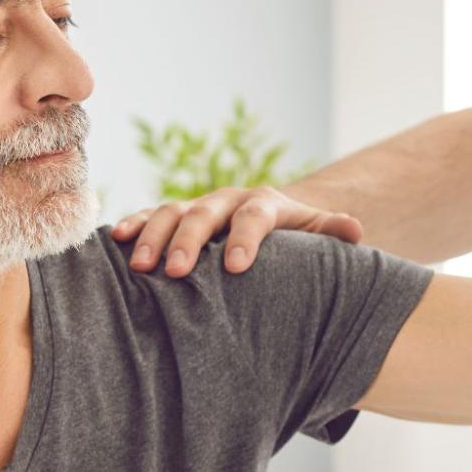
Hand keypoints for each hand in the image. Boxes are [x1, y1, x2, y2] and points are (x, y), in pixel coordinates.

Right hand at [111, 187, 362, 276]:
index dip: (244, 238)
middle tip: (176, 271)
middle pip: (205, 214)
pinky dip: (133, 226)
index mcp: (264, 204)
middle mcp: (226, 200)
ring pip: (171, 213)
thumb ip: (332, 232)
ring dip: (154, 236)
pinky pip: (149, 217)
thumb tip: (354, 229)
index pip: (254, 217)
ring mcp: (197, 207)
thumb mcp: (314, 234)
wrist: (267, 222)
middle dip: (189, 240)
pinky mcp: (173, 218)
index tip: (236, 267)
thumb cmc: (293, 239)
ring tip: (142, 266)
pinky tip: (117, 242)